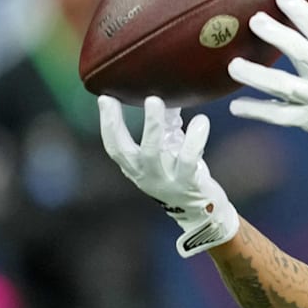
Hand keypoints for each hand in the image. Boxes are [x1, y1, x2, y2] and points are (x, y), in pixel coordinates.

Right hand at [98, 95, 238, 257]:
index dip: (107, 123)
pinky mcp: (187, 184)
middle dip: (119, 123)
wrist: (202, 211)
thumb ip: (165, 127)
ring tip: (158, 102)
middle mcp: (144, 175)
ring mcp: (164, 181)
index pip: (113, 146)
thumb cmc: (181, 175)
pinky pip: (187, 159)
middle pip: (125, 150)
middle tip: (124, 97)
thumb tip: (167, 95)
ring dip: (152, 126)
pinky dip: (194, 139)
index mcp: (135, 168)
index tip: (105, 98)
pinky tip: (202, 121)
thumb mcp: (167, 152)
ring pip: (152, 152)